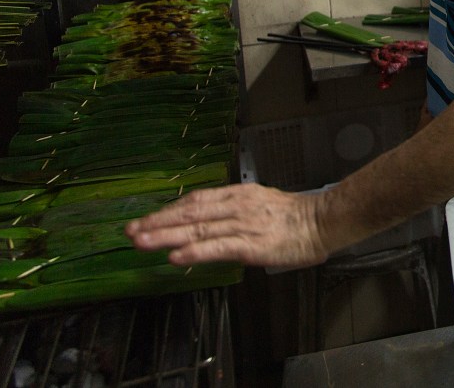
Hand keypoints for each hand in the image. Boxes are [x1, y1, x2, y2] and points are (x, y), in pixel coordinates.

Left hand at [124, 183, 330, 269]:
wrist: (323, 220)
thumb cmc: (296, 216)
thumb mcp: (261, 204)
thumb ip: (235, 212)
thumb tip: (212, 222)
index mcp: (237, 195)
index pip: (195, 201)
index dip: (168, 211)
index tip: (146, 220)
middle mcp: (235, 207)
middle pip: (189, 214)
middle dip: (157, 223)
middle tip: (130, 230)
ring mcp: (242, 225)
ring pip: (197, 230)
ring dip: (165, 237)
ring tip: (140, 242)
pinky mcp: (251, 245)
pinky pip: (217, 248)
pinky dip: (194, 252)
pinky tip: (175, 257)